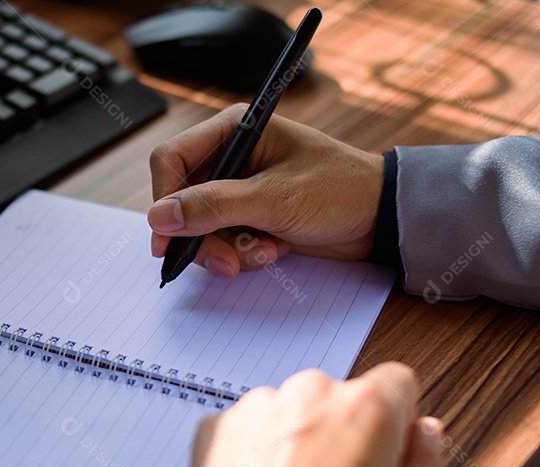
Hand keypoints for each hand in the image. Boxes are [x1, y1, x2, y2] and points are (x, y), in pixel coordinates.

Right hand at [148, 104, 384, 278]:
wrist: (381, 217)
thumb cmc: (340, 190)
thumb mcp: (274, 199)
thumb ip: (213, 206)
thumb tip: (159, 218)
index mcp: (233, 130)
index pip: (171, 161)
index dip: (164, 201)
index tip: (167, 240)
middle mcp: (229, 156)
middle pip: (181, 201)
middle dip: (201, 237)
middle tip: (225, 262)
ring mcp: (237, 188)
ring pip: (198, 227)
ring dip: (226, 249)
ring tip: (263, 253)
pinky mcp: (246, 214)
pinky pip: (220, 240)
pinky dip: (240, 253)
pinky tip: (271, 250)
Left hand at [179, 363, 445, 466]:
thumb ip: (425, 464)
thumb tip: (426, 432)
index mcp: (367, 406)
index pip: (396, 383)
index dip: (394, 419)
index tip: (384, 450)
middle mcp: (310, 393)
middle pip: (335, 399)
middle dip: (337, 431)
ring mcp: (258, 407)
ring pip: (285, 413)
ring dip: (289, 441)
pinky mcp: (214, 427)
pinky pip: (241, 431)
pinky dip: (247, 454)